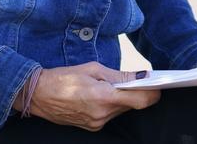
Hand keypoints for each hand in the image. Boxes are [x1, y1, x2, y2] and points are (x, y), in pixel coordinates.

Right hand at [23, 62, 160, 130]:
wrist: (37, 95)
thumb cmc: (62, 77)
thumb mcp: (93, 69)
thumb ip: (119, 76)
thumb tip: (141, 77)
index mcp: (104, 98)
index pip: (141, 101)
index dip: (153, 93)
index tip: (159, 84)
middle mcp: (102, 115)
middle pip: (132, 106)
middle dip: (135, 93)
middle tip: (134, 79)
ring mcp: (97, 123)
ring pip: (121, 111)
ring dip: (121, 99)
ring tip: (109, 85)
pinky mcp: (92, 127)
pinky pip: (109, 115)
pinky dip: (110, 105)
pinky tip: (100, 94)